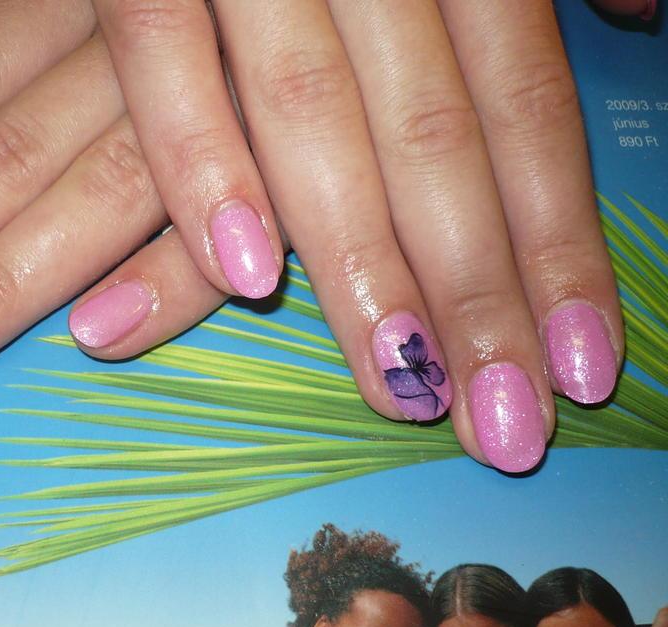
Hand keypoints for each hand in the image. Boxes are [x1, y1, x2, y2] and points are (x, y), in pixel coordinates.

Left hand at [0, 2, 222, 390]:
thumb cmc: (255, 2)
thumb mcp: (146, 19)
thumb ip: (76, 92)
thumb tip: (16, 206)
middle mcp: (130, 39)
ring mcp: (220, 84)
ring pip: (86, 188)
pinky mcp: (313, 133)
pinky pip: (241, 211)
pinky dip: (170, 272)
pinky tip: (98, 340)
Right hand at [84, 0, 630, 472]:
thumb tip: (632, 13)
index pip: (526, 111)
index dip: (558, 248)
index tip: (580, 369)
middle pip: (435, 138)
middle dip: (474, 291)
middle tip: (498, 425)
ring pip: (318, 119)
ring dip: (360, 263)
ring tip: (400, 387)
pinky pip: (167, 62)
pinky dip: (201, 163)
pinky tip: (245, 277)